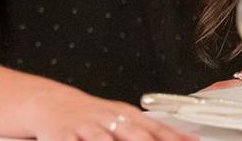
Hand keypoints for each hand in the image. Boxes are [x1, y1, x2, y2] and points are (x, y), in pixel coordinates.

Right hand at [22, 87, 197, 140]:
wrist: (52, 103)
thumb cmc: (94, 115)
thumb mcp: (125, 118)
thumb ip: (155, 130)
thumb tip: (188, 139)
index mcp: (128, 115)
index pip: (157, 129)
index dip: (173, 139)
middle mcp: (110, 119)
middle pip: (135, 135)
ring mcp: (87, 126)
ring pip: (104, 140)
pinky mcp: (64, 135)